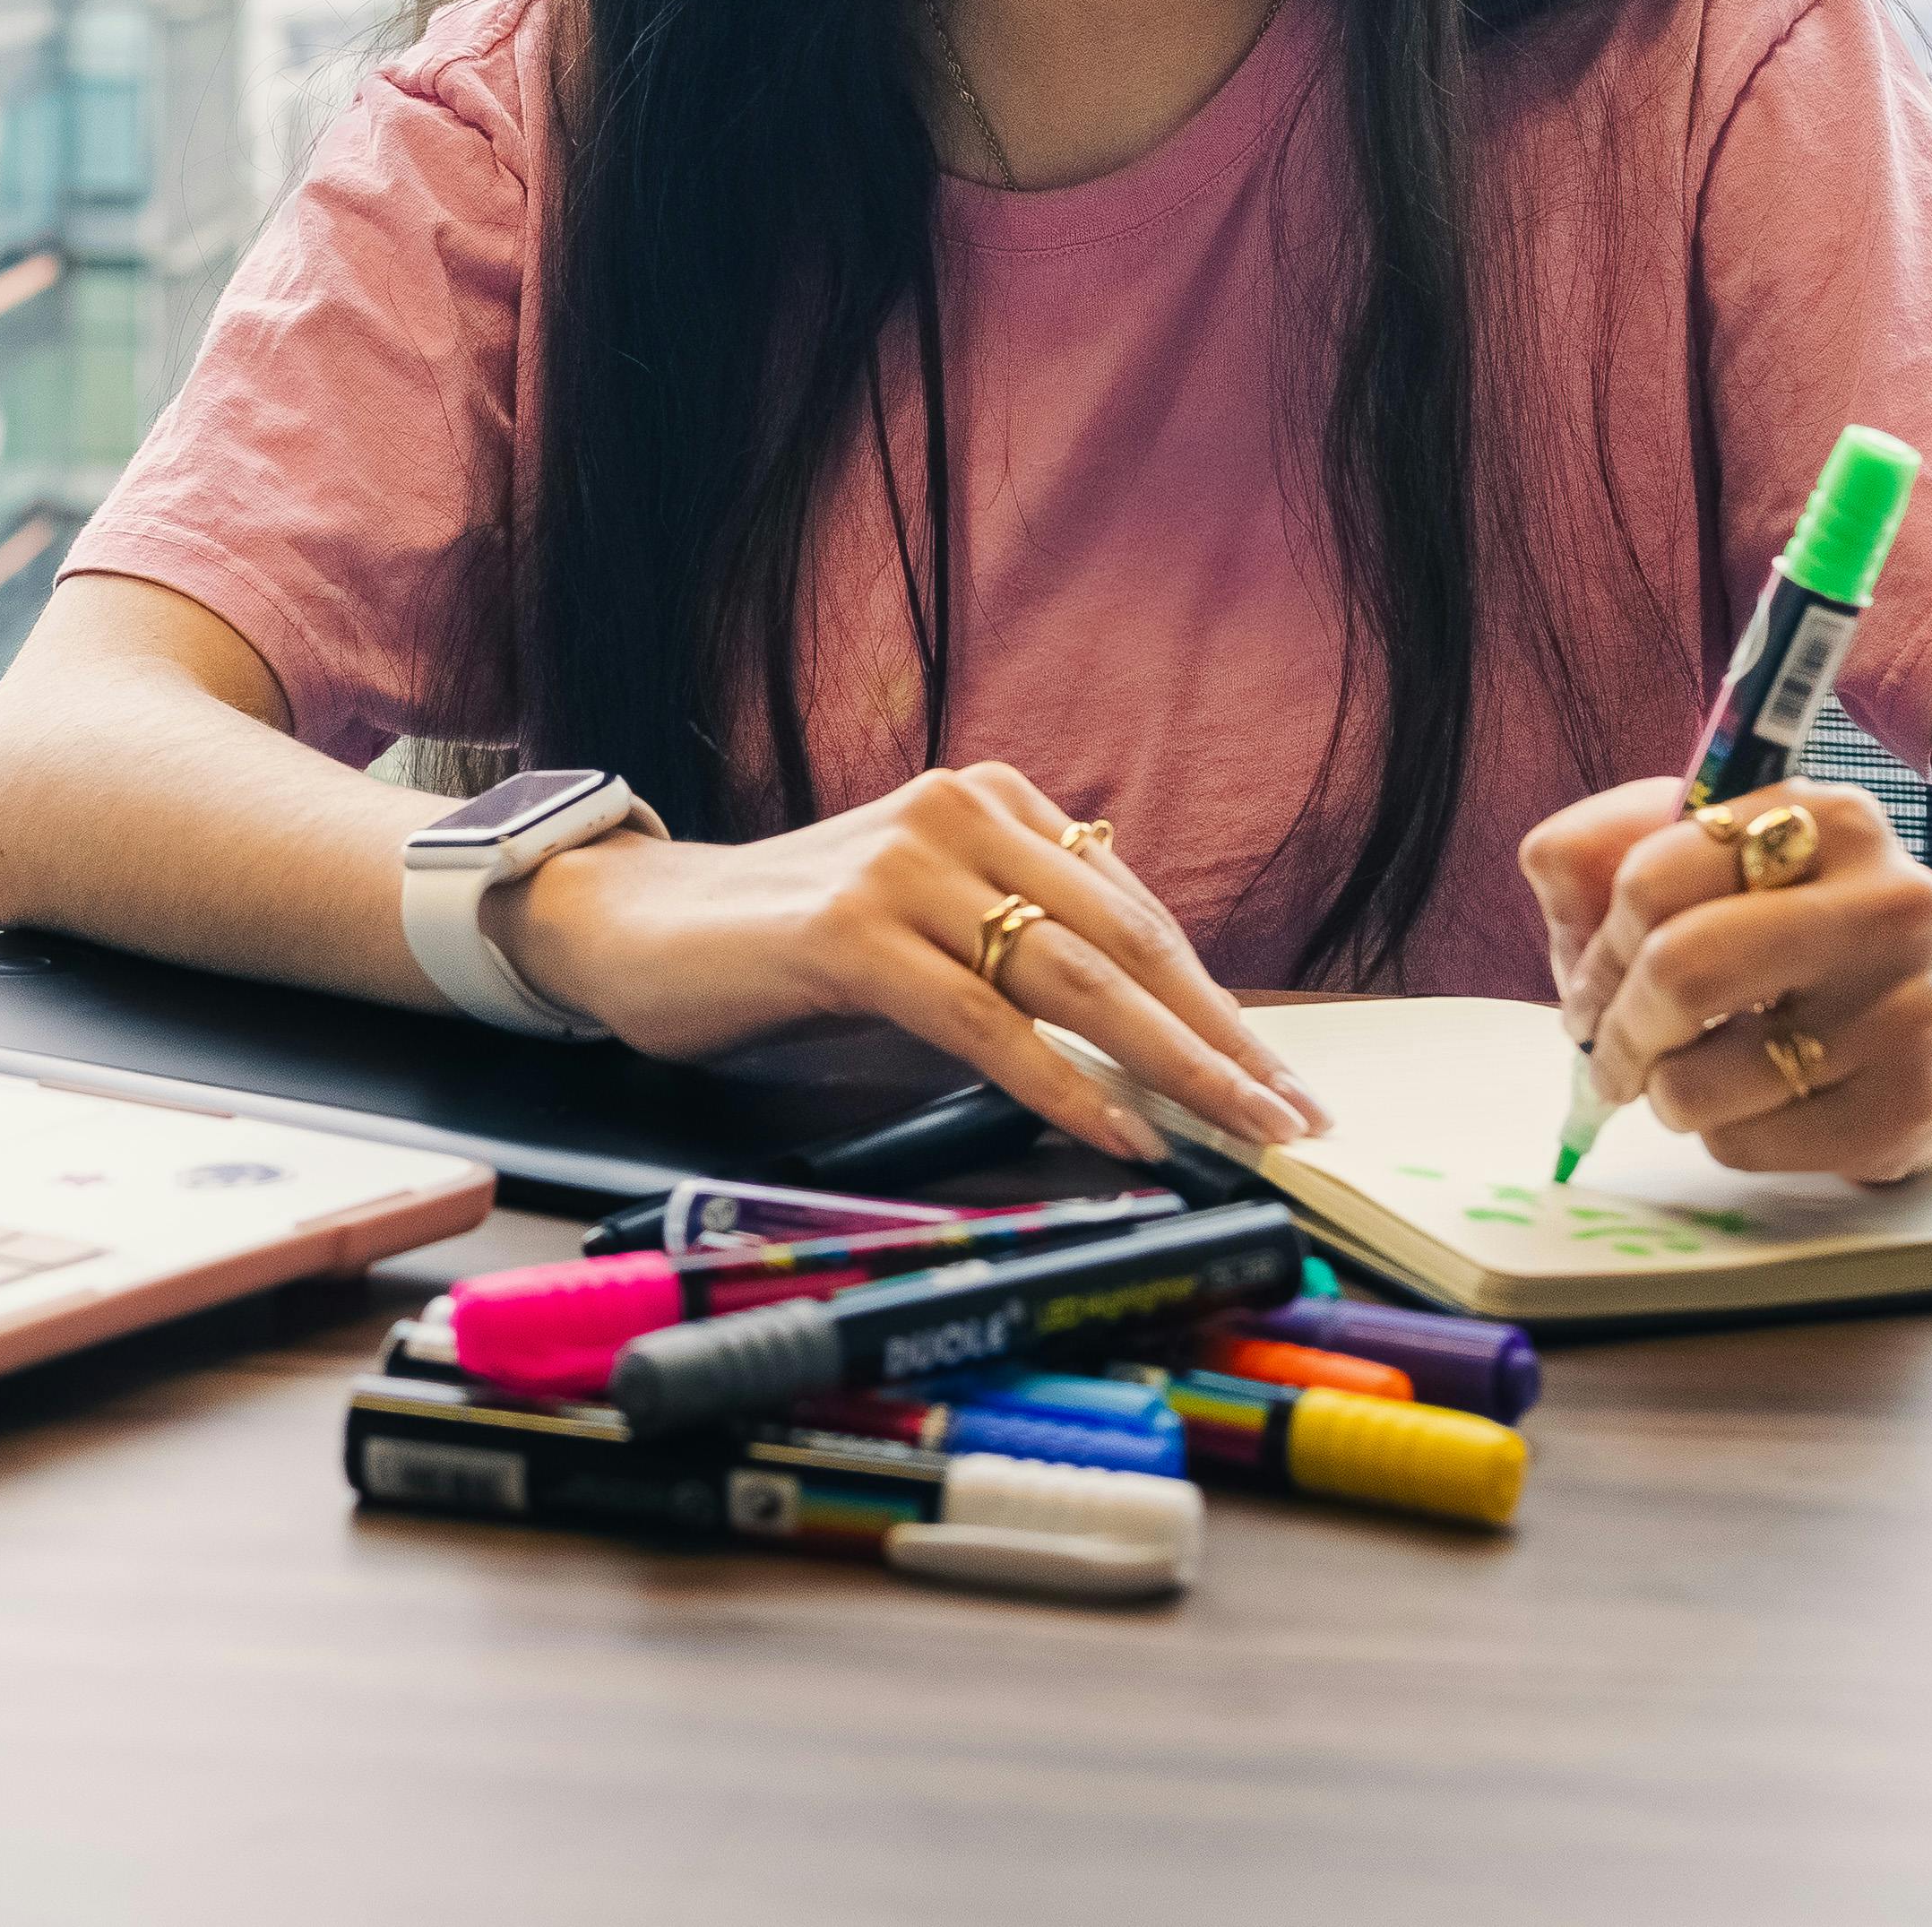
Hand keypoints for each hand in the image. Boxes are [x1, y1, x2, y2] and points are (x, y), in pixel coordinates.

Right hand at [497, 763, 1321, 1165]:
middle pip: (1122, 943)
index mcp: (990, 799)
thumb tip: (1156, 1019)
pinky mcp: (849, 934)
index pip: (1132, 912)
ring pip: (1069, 981)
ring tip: (1234, 1130)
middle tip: (1290, 1116)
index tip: (1279, 1075)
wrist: (641, 926)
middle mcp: (958, 813)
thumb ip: (1022, 939)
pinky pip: (983, 1021)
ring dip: (1169, 1068)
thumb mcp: (927, 918)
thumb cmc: (791, 939)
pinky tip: (1117, 1133)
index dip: (1215, 1001)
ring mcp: (902, 868)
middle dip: (1218, 1038)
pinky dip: (1060, 1086)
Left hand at [1521, 775, 1931, 1183]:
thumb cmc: (1809, 933)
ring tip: (1697, 1073)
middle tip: (1608, 1053)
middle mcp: (1887, 904)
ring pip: (1697, 1081)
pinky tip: (1764, 1102)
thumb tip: (1547, 862)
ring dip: (1666, 1091)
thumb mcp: (1729, 864)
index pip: (1654, 877)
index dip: (1597, 946)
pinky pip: (1745, 1146)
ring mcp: (1909, 1011)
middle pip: (1679, 970)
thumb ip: (1614, 849)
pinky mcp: (1909, 1109)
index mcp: (1831, 819)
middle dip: (1615, 1028)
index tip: (1591, 983)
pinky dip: (1723, 1135)